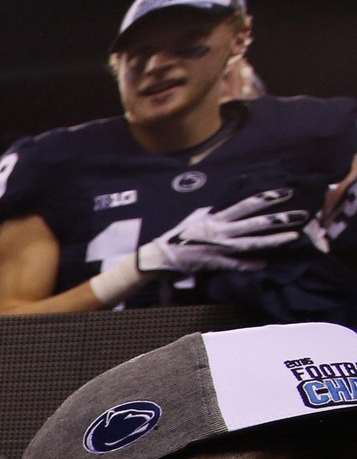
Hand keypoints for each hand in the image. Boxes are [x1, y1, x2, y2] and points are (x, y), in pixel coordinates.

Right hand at [139, 189, 308, 275]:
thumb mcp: (196, 220)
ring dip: (273, 240)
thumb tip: (227, 209)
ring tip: (293, 237)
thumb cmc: (176, 238)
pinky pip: (235, 264)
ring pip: (251, 243)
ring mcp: (218, 248)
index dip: (265, 199)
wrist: (157, 257)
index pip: (245, 206)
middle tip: (300, 215)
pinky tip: (264, 264)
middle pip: (254, 223)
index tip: (284, 193)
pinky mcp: (213, 263)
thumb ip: (214, 216)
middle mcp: (219, 231)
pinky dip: (249, 265)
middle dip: (278, 219)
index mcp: (215, 219)